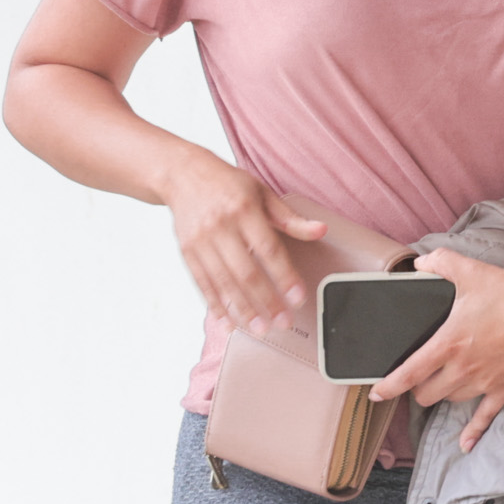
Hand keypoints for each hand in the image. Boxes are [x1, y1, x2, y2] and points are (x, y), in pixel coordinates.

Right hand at [162, 152, 324, 334]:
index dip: (284, 276)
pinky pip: (202, 284)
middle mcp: (221, 226)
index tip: (298, 297)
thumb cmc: (228, 184)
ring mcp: (201, 241)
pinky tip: (228, 323)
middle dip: (266, 301)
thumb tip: (321, 230)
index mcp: (244, 209)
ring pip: (224, 282)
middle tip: (283, 322)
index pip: (269, 249)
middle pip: (246, 271)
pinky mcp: (187, 252)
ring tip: (260, 329)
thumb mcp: (262, 192)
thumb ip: (290, 218)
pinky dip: (216, 306)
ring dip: (243, 310)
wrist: (182, 174)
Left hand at [372, 251, 503, 450]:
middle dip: (417, 387)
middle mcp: (462, 369)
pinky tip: (465, 445)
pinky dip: (473, 432)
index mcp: (448, 343)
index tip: (375, 392)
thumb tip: (420, 263)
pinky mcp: (503, 389)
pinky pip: (484, 417)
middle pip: (426, 393)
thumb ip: (440, 263)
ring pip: (450, 400)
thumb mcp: (470, 271)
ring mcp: (483, 382)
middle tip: (418, 376)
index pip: (408, 373)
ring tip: (442, 383)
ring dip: (442, 394)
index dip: (387, 386)